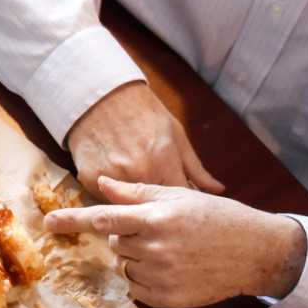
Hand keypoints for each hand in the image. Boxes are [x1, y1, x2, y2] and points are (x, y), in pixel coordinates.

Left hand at [42, 176, 304, 307]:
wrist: (255, 252)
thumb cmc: (217, 218)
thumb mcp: (178, 197)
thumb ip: (137, 193)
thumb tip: (101, 184)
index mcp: (156, 218)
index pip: (103, 219)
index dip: (73, 221)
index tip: (48, 223)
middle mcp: (155, 247)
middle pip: (116, 243)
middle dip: (131, 236)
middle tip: (163, 231)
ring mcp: (161, 275)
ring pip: (126, 267)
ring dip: (140, 259)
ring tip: (174, 251)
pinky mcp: (167, 298)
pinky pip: (138, 289)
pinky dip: (148, 280)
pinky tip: (176, 269)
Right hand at [64, 82, 223, 194]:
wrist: (103, 97)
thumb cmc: (145, 114)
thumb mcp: (177, 136)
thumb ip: (196, 169)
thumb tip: (218, 190)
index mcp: (163, 162)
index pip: (179, 201)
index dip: (181, 206)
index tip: (180, 205)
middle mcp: (137, 172)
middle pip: (152, 210)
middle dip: (157, 209)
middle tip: (157, 197)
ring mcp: (111, 177)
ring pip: (126, 207)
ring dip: (133, 204)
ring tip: (134, 187)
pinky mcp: (89, 177)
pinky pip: (104, 198)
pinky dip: (110, 195)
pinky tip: (114, 179)